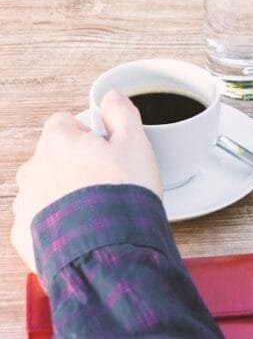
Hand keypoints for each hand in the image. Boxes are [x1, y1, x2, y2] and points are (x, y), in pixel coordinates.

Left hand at [11, 90, 161, 272]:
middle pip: (52, 157)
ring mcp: (26, 203)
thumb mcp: (136, 144)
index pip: (64, 122)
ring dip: (64, 194)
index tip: (107, 149)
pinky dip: (57, 224)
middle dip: (75, 165)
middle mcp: (33, 169)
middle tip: (106, 180)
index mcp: (57, 142)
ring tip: (95, 209)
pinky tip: (82, 230)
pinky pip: (40, 221)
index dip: (89, 133)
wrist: (109, 248)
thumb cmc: (122, 193)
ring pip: (44, 189)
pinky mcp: (24, 234)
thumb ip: (122, 114)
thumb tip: (113, 96)